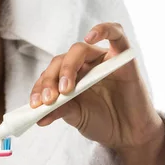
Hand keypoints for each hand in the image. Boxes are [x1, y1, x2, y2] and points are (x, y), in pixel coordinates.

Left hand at [29, 23, 164, 163]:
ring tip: (66, 89)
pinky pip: (116, 34)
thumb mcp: (77, 116)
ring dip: (68, 67)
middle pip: (62, 60)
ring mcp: (103, 59)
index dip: (40, 86)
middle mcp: (84, 64)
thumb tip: (38, 113)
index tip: (35, 104)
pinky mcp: (123, 57)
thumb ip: (60, 110)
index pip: (50, 72)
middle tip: (49, 99)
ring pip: (80, 49)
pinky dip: (103, 30)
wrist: (130, 134)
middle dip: (51, 79)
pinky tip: (90, 37)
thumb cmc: (103, 122)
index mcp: (70, 76)